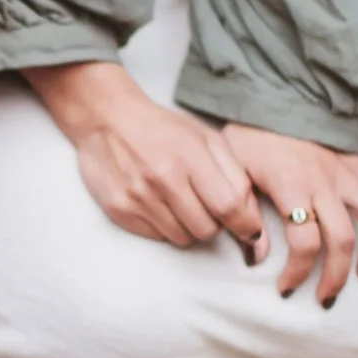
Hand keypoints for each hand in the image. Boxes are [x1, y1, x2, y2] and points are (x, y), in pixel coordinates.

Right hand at [26, 61, 266, 252]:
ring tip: (179, 203)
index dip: (245, 224)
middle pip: (206, 230)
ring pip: (182, 238)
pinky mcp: (119, 210)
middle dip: (214, 224)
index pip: (229, 206)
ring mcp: (138, 197)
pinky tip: (157, 204)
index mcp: (190, 157)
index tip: (248, 228)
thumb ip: (234, 173)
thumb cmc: (162, 129)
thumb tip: (251, 215)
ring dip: (188, 227)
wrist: (106, 119)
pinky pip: (156, 236)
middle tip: (206, 207)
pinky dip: (163, 226)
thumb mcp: (206, 138)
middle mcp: (162, 179)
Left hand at [222, 123, 357, 301]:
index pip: (304, 241)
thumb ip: (243, 214)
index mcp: (290, 184)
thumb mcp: (233, 176)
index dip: (298, 272)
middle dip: (336, 275)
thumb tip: (255, 256)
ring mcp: (345, 171)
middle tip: (324, 297)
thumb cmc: (246, 141)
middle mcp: (324, 180)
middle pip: (342, 238)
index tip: (285, 289)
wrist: (264, 100)